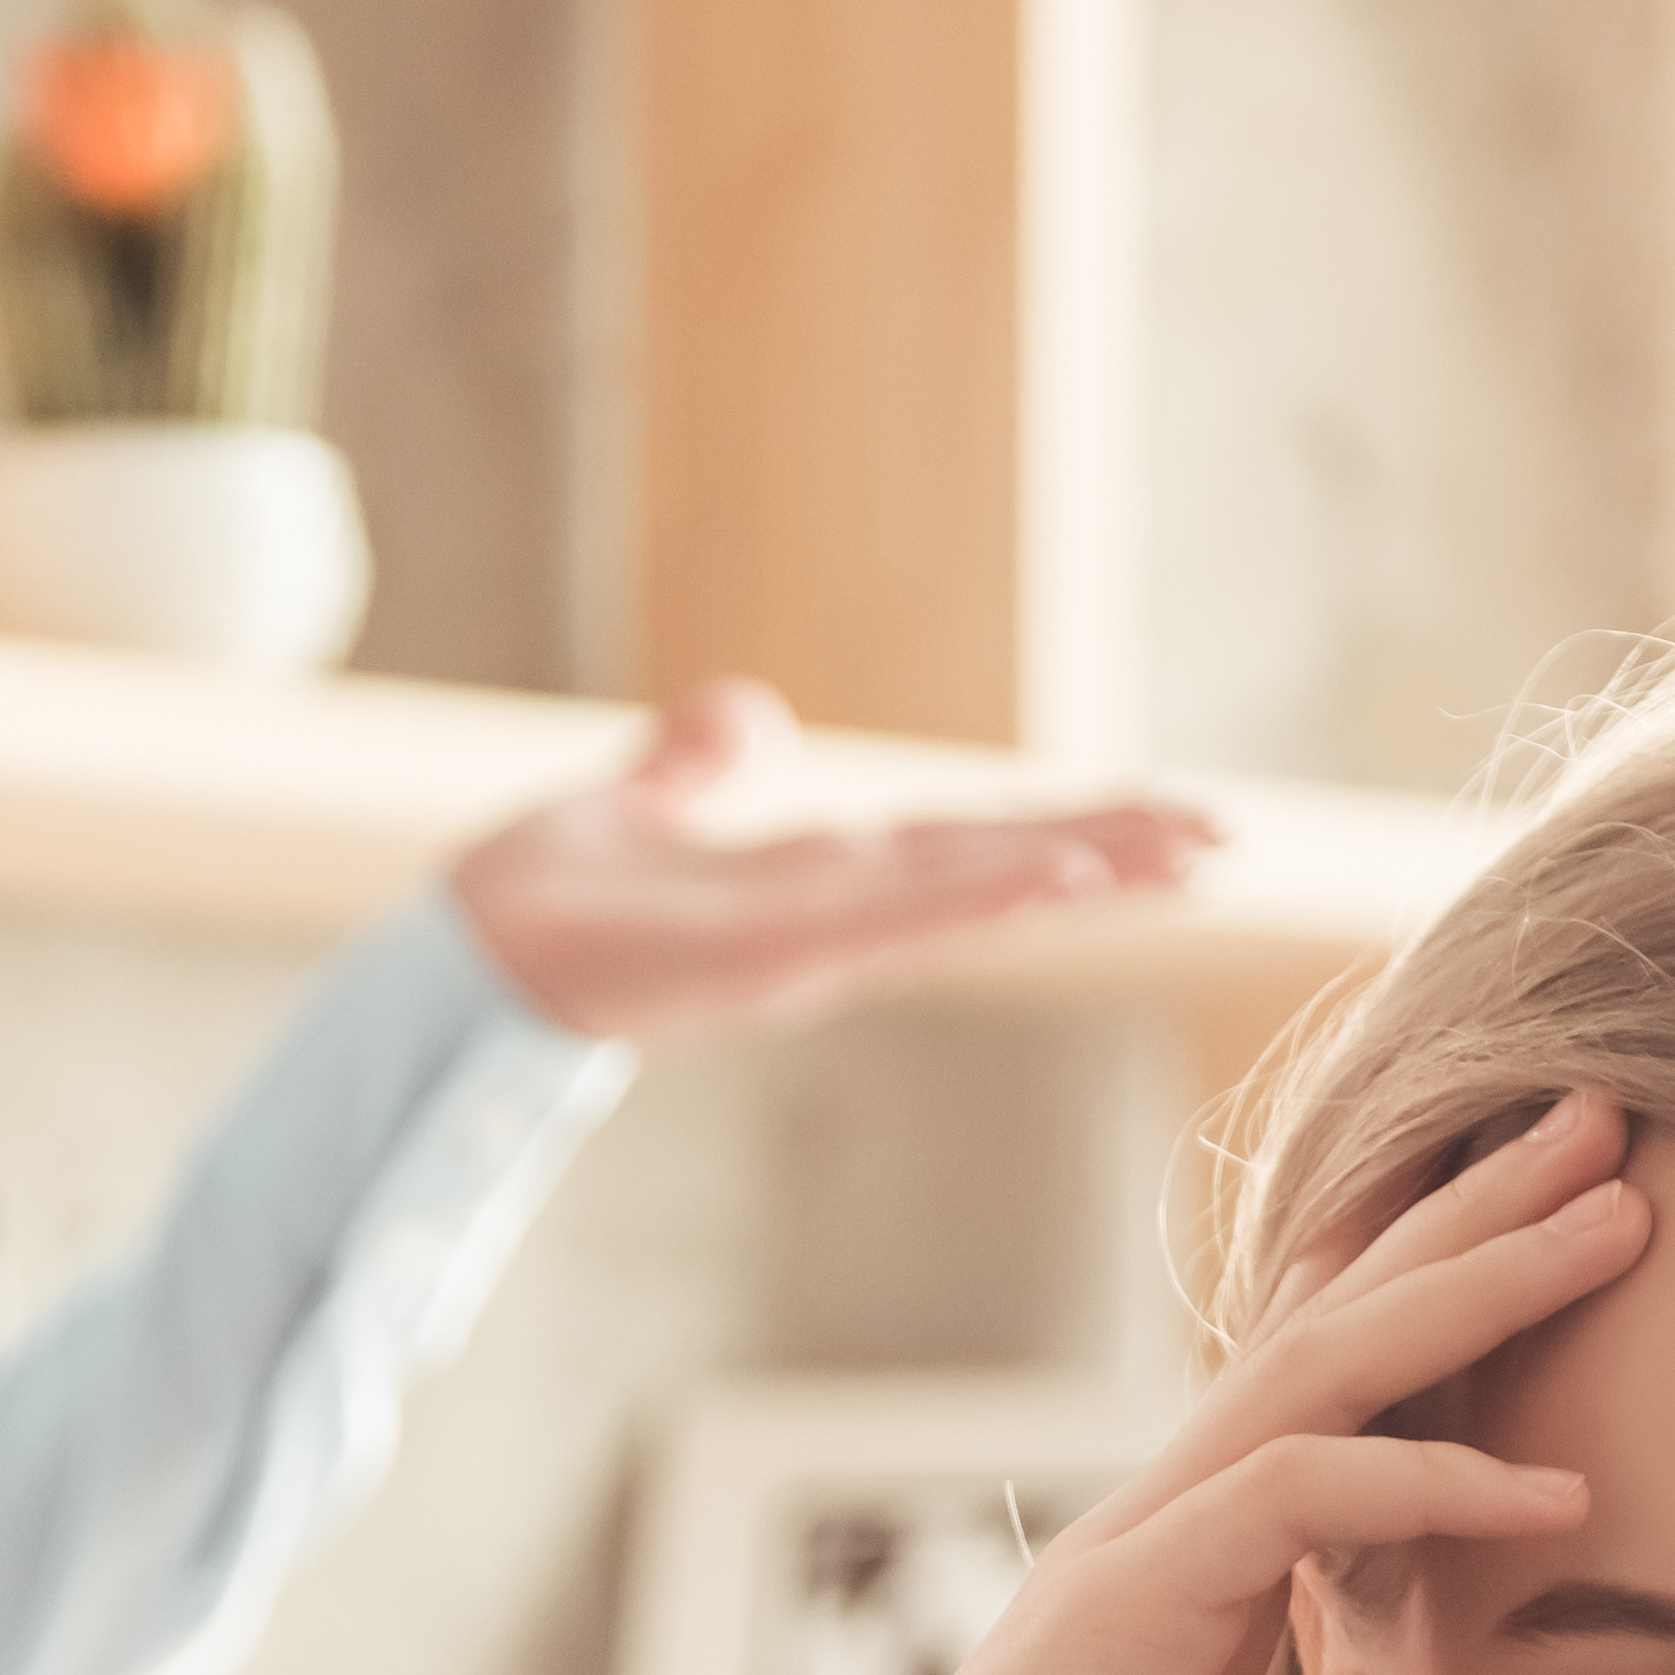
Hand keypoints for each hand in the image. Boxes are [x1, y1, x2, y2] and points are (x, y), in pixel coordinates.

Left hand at [448, 678, 1222, 1043]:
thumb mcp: (627, 805)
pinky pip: (898, 918)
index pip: (959, 847)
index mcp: (810, 882)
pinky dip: (983, 896)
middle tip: (1220, 840)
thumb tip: (750, 716)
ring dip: (1076, 875)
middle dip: (1105, 855)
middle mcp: (828, 916)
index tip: (1150, 819)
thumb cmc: (532, 897)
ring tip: (1184, 854)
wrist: (454, 959)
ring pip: (971, 897)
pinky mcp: (772, 954)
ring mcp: (809, 941)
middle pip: (993, 871)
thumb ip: (692, 764)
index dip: (1054, 833)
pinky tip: (1061, 880)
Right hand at [780, 1095, 1643, 1674]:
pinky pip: (1293, 1495)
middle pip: (1337, 1331)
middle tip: (1607, 1130)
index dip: (1451, 1310)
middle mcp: (1165, 1535)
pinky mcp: (1124, 1607)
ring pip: (1318, 1368)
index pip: (1340, 1400)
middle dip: (1472, 1225)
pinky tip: (1554, 1494)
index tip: (1578, 1236)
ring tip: (1609, 1207)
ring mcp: (1137, 1555)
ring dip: (1468, 1280)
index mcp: (1194, 1584)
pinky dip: (1425, 1482)